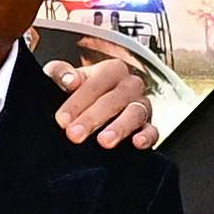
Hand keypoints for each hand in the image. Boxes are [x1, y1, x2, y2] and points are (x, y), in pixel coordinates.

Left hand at [43, 34, 164, 148]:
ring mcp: (142, 106)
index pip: (96, 83)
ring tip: (104, 141)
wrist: (90, 111)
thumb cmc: (77, 93)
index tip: (62, 120)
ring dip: (119, 127)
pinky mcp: (150, 127)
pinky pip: (153, 131)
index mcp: (111, 70)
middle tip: (74, 134)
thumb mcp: (64, 79)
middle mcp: (130, 86)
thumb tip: (69, 80)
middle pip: (114, 99)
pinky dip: (147, 136)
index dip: (77, 102)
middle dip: (93, 118)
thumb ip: (61, 73)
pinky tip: (137, 143)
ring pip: (135, 113)